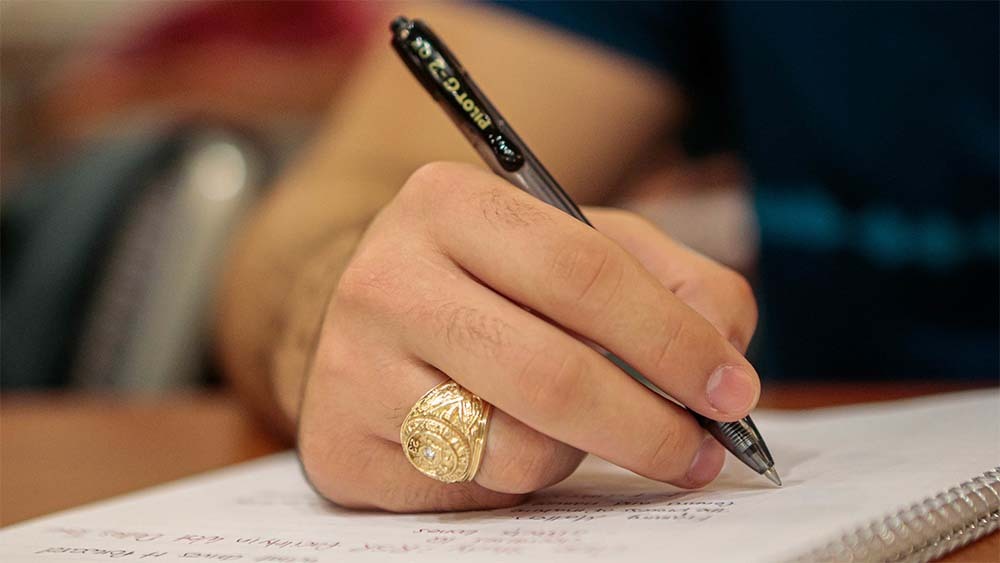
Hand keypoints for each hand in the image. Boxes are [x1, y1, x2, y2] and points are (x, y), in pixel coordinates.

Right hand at [298, 162, 759, 511]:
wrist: (370, 312)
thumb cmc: (494, 278)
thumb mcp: (579, 244)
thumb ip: (669, 282)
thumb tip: (726, 359)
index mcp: (449, 203)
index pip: (582, 272)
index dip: (672, 340)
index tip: (731, 390)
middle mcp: (386, 278)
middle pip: (552, 374)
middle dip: (649, 426)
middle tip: (700, 451)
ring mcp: (352, 367)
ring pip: (515, 449)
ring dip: (574, 451)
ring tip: (564, 420)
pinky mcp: (340, 446)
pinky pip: (471, 491)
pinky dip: (513, 478)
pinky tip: (500, 437)